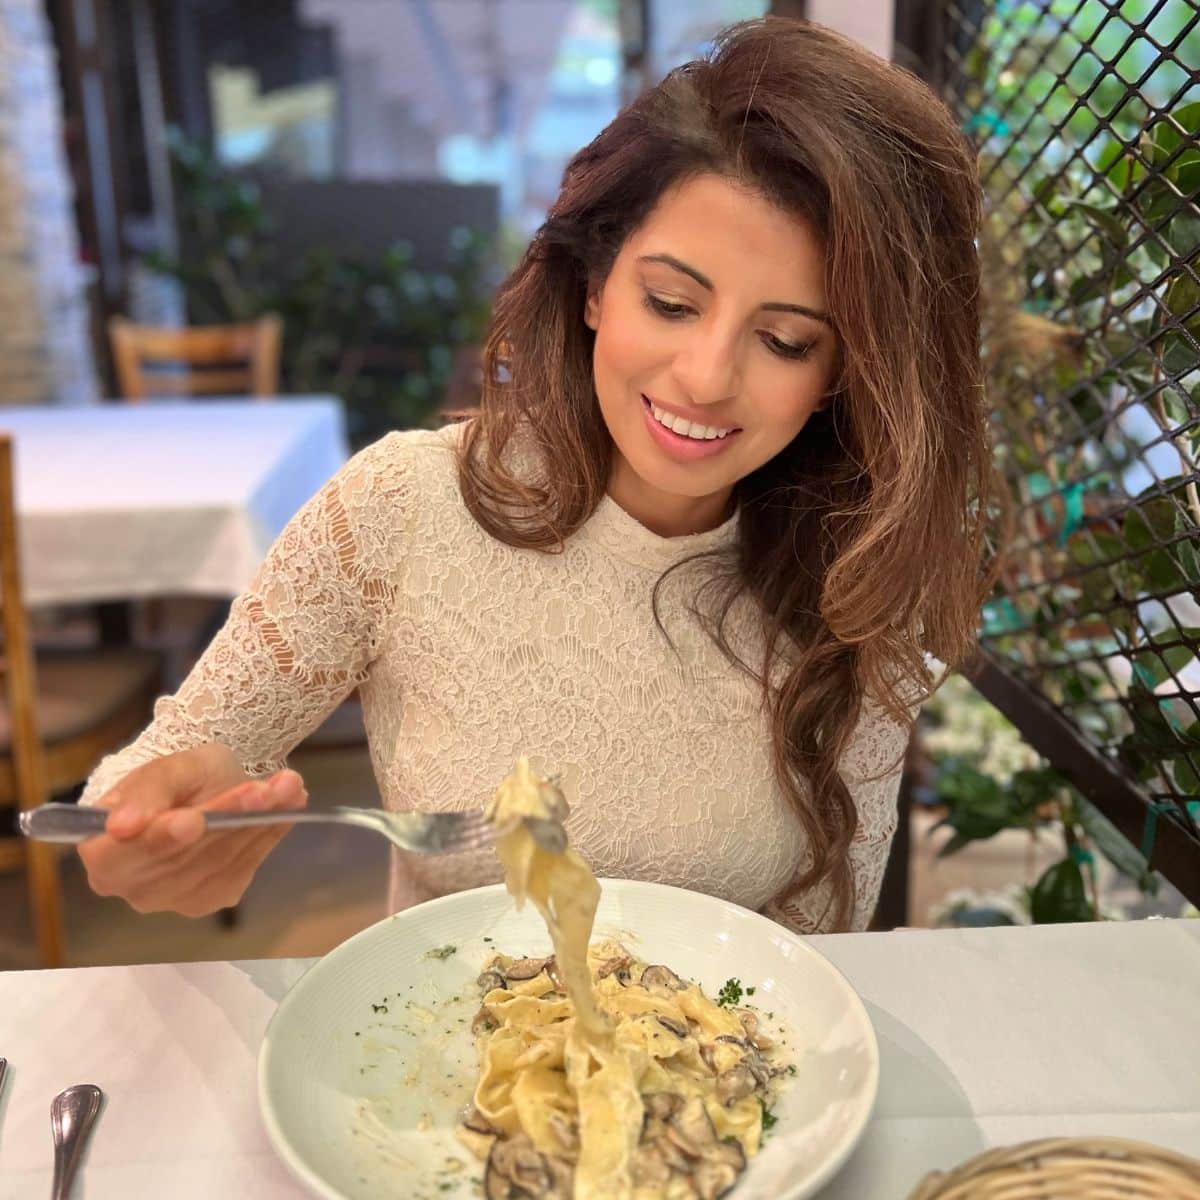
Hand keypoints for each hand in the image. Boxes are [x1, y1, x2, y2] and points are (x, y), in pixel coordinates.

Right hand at [78, 742, 307, 917]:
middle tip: (265, 789)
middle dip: (229, 818)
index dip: (160, 838)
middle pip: (183, 858)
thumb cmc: (173, 781)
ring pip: (220, 862)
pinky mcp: (214, 897)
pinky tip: (287, 807)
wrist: (203, 791)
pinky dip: (269, 834)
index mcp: (103, 854)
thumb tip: (120, 826)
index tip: (194, 820)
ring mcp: (175, 898)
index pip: (124, 854)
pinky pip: (244, 867)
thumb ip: (146, 791)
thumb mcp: (164, 768)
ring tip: (287, 788)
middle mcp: (134, 887)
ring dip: (259, 823)